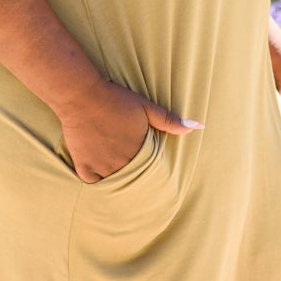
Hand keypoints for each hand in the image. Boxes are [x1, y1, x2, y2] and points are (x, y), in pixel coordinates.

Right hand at [60, 78, 200, 183]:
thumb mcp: (146, 107)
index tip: (152, 175)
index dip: (152, 173)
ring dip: (118, 181)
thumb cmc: (116, 99)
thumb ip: (170, 121)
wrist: (81, 95)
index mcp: (139, 151)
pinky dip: (97, 182)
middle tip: (136, 180)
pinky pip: (92, 184)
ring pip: (114, 183)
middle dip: (136, 180)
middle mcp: (122, 163)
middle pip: (133, 180)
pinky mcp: (83, 165)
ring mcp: (101, 166)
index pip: (151, 172)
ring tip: (120, 179)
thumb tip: (198, 127)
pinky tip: (100, 177)